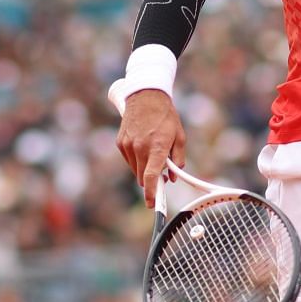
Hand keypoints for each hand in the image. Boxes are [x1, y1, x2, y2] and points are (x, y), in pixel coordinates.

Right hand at [116, 90, 185, 208]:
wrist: (146, 96)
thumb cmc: (166, 116)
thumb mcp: (179, 137)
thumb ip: (178, 160)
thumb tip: (173, 178)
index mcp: (157, 147)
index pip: (151, 177)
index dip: (152, 194)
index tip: (153, 205)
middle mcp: (140, 148)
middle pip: (143, 177)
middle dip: (153, 181)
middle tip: (164, 176)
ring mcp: (128, 146)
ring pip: (136, 170)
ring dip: (144, 169)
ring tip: (154, 153)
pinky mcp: (121, 143)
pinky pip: (129, 160)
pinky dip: (137, 159)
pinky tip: (144, 146)